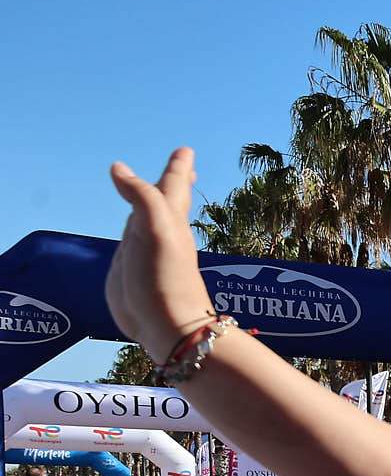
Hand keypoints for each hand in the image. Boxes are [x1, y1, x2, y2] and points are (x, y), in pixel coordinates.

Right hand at [105, 148, 216, 362]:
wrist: (164, 324)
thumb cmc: (165, 277)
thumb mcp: (155, 228)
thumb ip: (142, 196)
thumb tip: (119, 169)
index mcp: (170, 220)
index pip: (173, 187)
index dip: (177, 168)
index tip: (186, 150)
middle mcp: (160, 233)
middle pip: (167, 201)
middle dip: (173, 182)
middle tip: (183, 165)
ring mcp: (146, 253)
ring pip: (149, 221)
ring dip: (152, 206)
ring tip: (155, 194)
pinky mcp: (131, 271)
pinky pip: (131, 243)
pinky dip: (134, 231)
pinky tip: (135, 234)